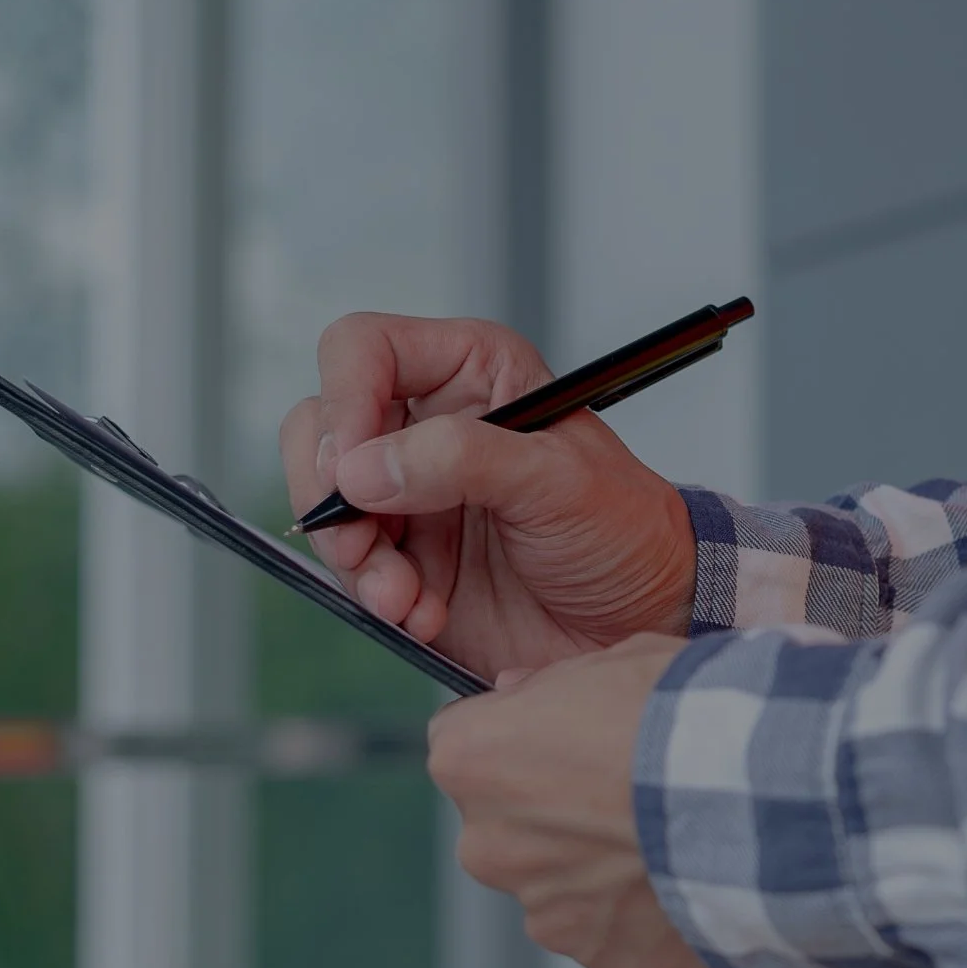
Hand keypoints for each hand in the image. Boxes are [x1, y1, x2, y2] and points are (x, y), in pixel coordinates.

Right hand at [279, 313, 695, 677]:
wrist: (644, 617)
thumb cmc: (624, 530)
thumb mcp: (557, 481)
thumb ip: (461, 460)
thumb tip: (362, 468)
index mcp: (472, 373)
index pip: (364, 350)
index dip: (345, 400)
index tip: (354, 471)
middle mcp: (430, 425)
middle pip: (322, 428)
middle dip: (331, 494)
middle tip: (362, 545)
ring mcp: (412, 493)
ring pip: (326, 505)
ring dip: (355, 559)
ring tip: (405, 599)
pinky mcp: (407, 558)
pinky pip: (352, 568)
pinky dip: (376, 597)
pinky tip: (425, 616)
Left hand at [428, 635, 714, 967]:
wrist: (767, 794)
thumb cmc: (692, 715)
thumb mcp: (619, 659)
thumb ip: (554, 685)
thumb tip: (519, 695)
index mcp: (474, 761)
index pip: (465, 747)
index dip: (519, 739)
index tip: (567, 739)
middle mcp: (489, 848)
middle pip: (509, 830)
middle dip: (557, 816)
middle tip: (632, 794)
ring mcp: (548, 916)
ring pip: (565, 892)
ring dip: (605, 873)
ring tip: (678, 841)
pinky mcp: (609, 964)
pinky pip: (620, 939)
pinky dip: (651, 920)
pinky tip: (697, 883)